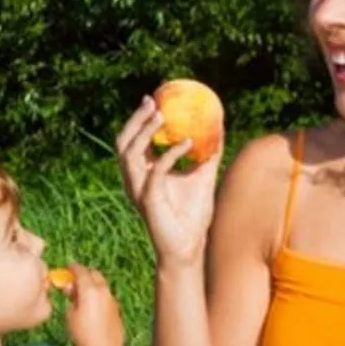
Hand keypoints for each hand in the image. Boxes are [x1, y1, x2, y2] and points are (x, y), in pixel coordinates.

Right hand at [60, 263, 124, 345]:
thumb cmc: (83, 333)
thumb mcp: (70, 314)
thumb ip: (71, 298)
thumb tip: (72, 291)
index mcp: (89, 289)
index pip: (80, 271)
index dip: (72, 268)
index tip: (68, 268)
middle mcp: (103, 291)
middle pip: (94, 274)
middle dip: (84, 275)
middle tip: (74, 282)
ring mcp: (112, 300)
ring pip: (101, 286)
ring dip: (92, 286)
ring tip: (82, 298)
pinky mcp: (116, 309)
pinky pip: (106, 297)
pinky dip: (99, 297)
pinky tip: (92, 309)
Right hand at [115, 96, 222, 266]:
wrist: (190, 247)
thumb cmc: (194, 215)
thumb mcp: (204, 176)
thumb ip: (209, 154)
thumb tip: (221, 128)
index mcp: (143, 174)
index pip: (133, 141)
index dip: (138, 119)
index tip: (153, 98)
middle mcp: (135, 180)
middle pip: (123, 142)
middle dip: (135, 120)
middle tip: (153, 102)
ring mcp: (138, 190)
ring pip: (130, 153)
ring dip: (145, 131)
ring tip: (164, 116)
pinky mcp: (148, 200)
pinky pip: (157, 170)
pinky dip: (171, 154)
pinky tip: (189, 143)